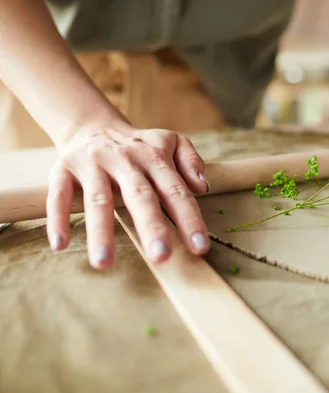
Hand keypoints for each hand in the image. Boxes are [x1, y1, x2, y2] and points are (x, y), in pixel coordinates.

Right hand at [46, 123, 210, 268]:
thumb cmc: (140, 145)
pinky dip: (58, 218)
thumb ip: (191, 160)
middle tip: (161, 256)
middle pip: (140, 196)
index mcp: (154, 157)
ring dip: (101, 232)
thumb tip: (202, 186)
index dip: (189, 219)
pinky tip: (60, 245)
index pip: (176, 191)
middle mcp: (124, 160)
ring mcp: (93, 164)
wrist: (93, 125)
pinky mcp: (63, 168)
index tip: (200, 248)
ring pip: (98, 199)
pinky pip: (59, 195)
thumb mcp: (171, 142)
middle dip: (151, 227)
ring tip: (104, 264)